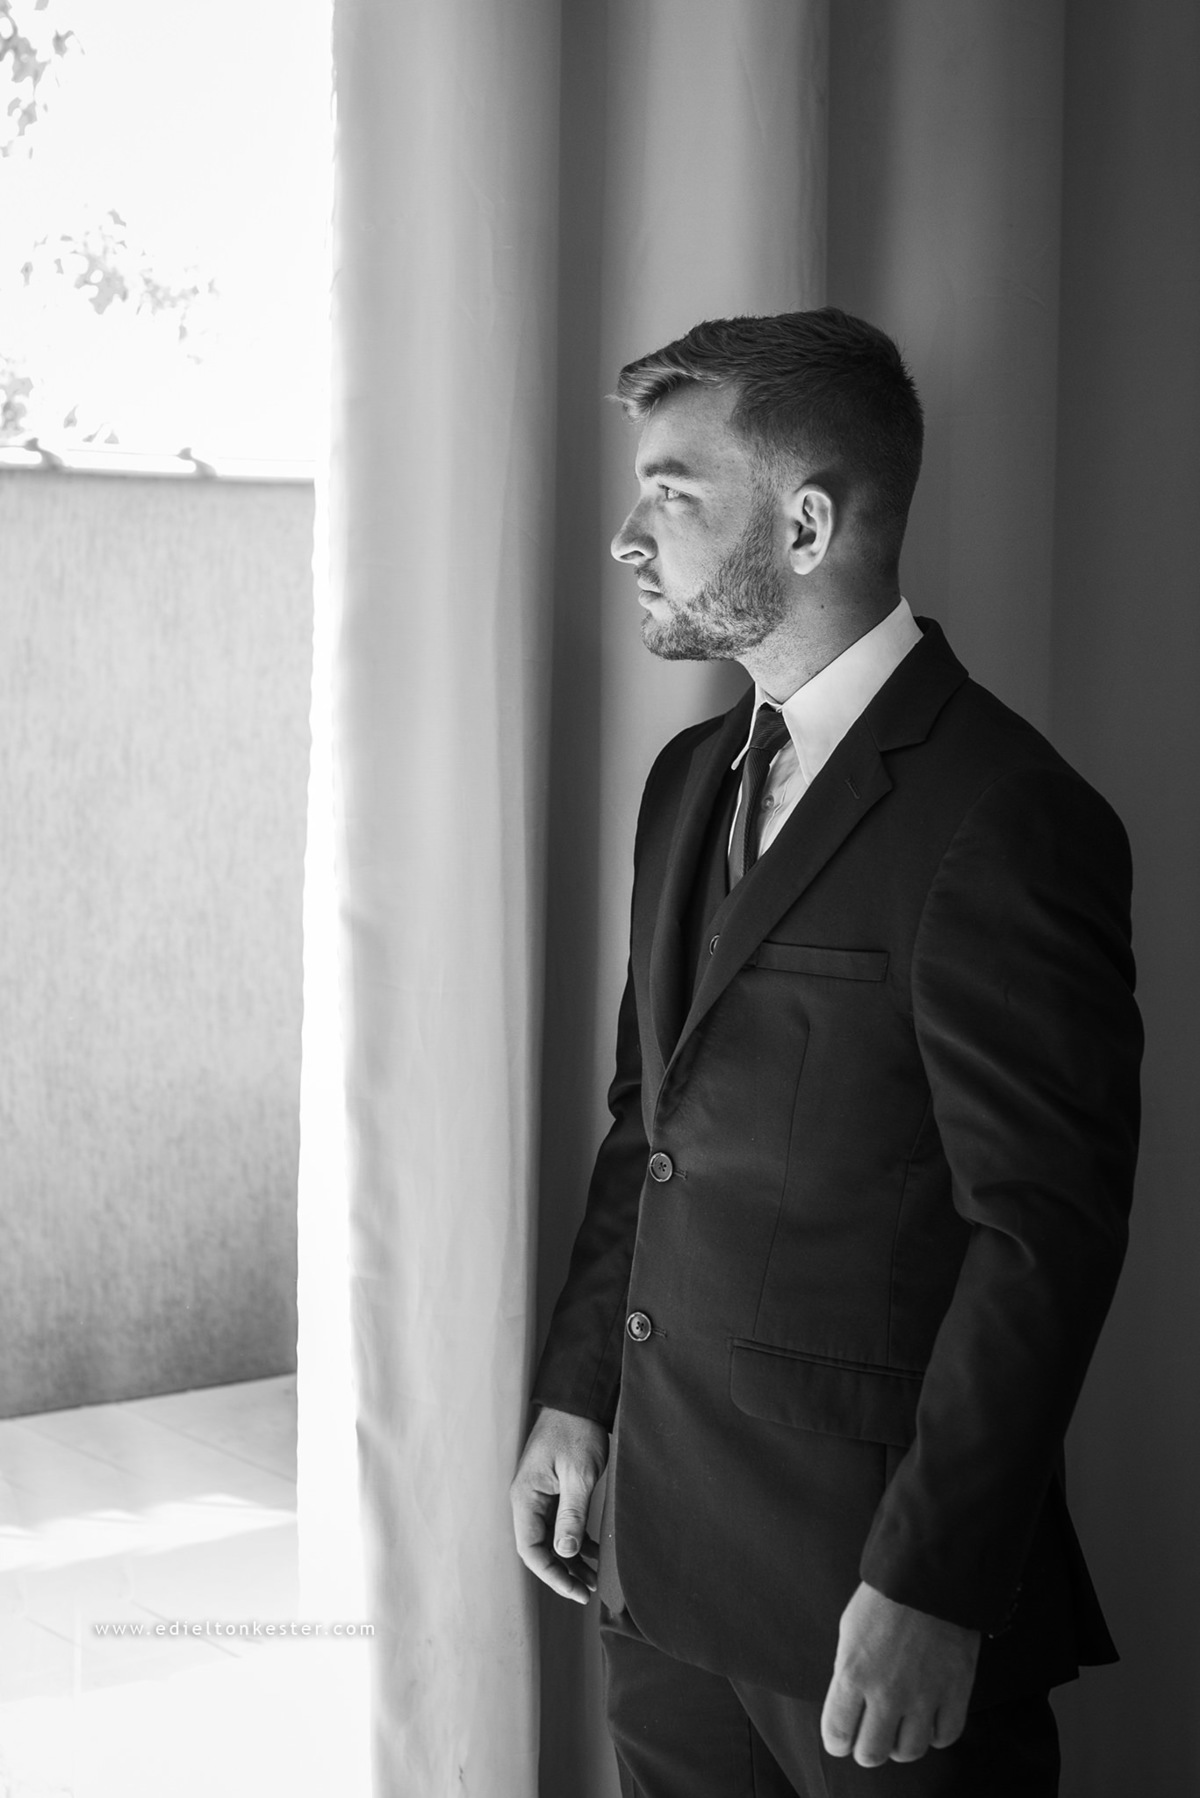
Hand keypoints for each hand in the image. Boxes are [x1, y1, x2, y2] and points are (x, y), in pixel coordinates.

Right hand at [509, 1406, 607, 1603]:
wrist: (579, 1401)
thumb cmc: (576, 1432)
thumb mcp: (579, 1475)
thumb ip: (571, 1515)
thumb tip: (565, 1553)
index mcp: (526, 1497)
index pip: (530, 1550)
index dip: (552, 1575)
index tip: (576, 1591)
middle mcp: (528, 1500)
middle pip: (539, 1548)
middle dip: (562, 1572)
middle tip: (588, 1590)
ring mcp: (540, 1496)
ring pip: (550, 1539)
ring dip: (569, 1559)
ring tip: (593, 1578)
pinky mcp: (553, 1490)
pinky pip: (559, 1524)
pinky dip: (574, 1540)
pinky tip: (592, 1551)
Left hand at [820, 1582, 980, 1766]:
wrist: (930, 1575)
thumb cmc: (886, 1597)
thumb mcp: (850, 1630)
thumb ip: (848, 1672)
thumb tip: (850, 1704)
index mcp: (854, 1674)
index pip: (837, 1734)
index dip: (837, 1741)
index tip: (842, 1739)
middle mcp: (887, 1693)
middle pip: (872, 1754)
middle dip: (867, 1748)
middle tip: (871, 1735)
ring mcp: (924, 1696)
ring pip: (909, 1752)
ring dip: (901, 1744)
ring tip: (901, 1727)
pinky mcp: (956, 1693)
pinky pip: (945, 1737)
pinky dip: (936, 1734)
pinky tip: (929, 1719)